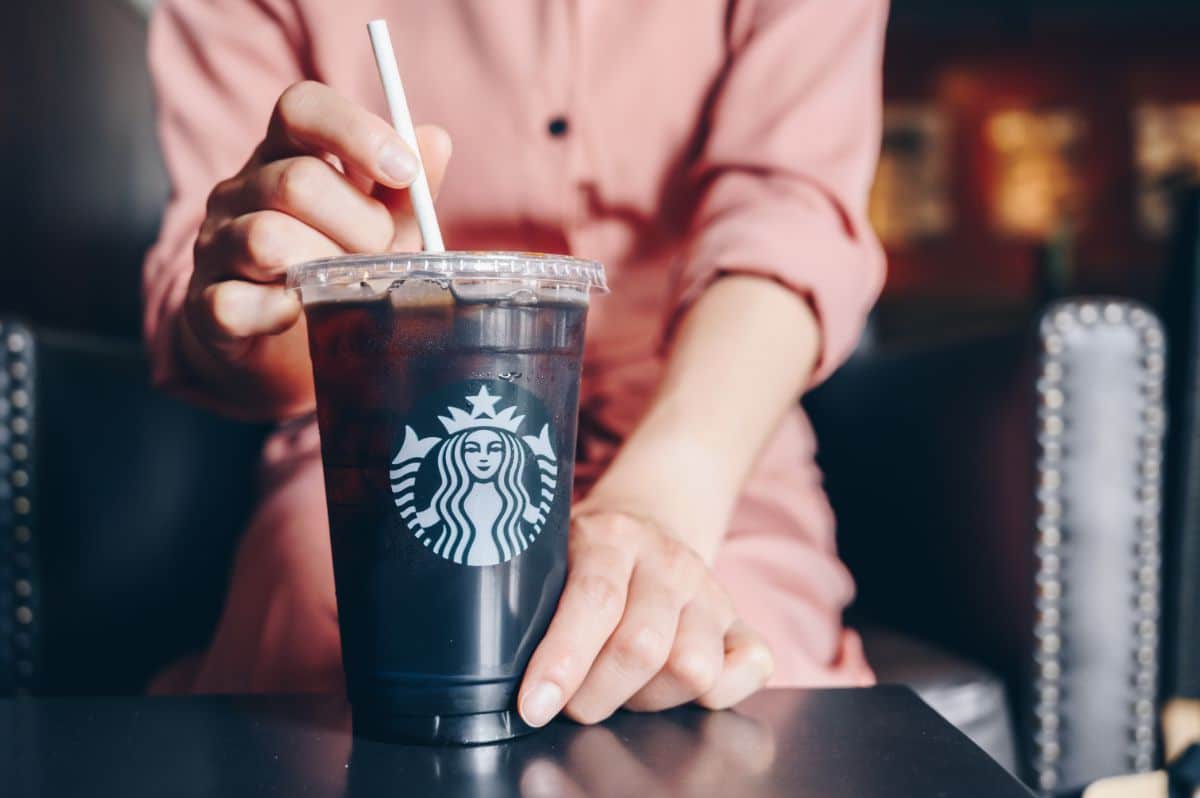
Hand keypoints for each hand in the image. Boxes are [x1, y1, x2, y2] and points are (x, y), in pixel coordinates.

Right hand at [182, 80, 451, 415]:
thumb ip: (405, 192)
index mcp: (283, 154)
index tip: (404, 171)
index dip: (354, 130)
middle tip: (379, 256)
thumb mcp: (383, 229)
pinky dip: (277, 312)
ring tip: (342, 288)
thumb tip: (435, 141)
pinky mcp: (206, 305)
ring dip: (323, 270)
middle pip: (297, 182)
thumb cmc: (339, 270)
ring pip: (267, 239)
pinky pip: (234, 302)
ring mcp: (216, 245)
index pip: (300, 108)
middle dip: (360, 226)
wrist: (286, 346)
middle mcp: (240, 191)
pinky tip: (299, 314)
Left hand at [517, 509, 773, 726]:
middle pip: (643, 646)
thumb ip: (534, 601)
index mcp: (613, 536)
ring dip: (647, 698)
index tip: (534, 705)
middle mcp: (669, 561)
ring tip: (620, 688)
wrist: (648, 519)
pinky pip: (752, 667)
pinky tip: (674, 687)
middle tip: (572, 700)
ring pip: (693, 668)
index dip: (564, 661)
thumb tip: (512, 670)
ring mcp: (711, 591)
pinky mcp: (742, 620)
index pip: (595, 601)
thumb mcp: (551, 558)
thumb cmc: (584, 556)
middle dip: (596, 694)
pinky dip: (717, 693)